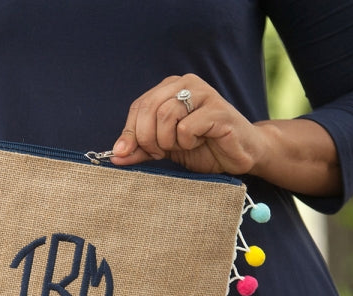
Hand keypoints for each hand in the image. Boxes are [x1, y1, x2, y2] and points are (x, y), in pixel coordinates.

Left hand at [111, 74, 263, 175]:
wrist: (238, 154)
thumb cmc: (201, 148)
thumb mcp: (163, 148)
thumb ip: (140, 148)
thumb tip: (114, 155)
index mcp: (170, 87)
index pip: (138, 106)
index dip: (130, 133)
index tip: (132, 152)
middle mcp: (187, 83)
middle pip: (149, 108)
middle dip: (147, 138)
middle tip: (159, 152)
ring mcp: (204, 93)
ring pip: (166, 115)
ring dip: (167, 140)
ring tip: (180, 146)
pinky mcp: (218, 109)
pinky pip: (186, 126)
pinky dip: (186, 142)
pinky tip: (198, 142)